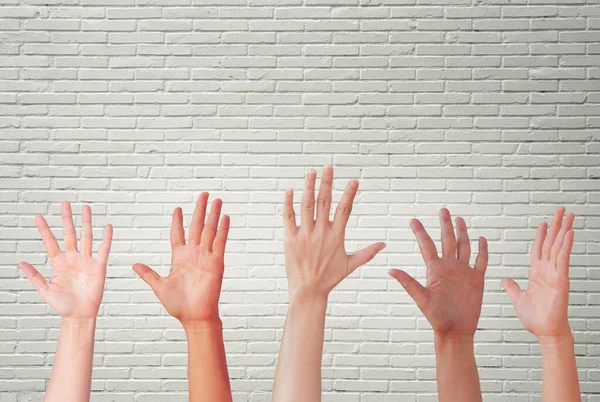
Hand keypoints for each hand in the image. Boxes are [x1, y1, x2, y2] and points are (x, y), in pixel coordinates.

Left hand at [18, 202, 112, 318]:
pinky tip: (107, 227)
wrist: (79, 314)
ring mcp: (86, 261)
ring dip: (86, 223)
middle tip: (65, 204)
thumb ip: (34, 275)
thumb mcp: (44, 290)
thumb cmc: (62, 305)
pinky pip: (103, 249)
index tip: (39, 217)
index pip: (50, 242)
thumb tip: (20, 263)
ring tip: (86, 208)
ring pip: (86, 237)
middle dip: (67, 219)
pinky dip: (106, 238)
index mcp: (59, 263)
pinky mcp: (98, 266)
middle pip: (69, 234)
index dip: (44, 230)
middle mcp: (73, 258)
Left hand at [133, 193, 228, 324]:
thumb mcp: (159, 286)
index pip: (179, 233)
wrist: (194, 317)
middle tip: (204, 194)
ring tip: (217, 200)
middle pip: (197, 226)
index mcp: (180, 257)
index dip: (178, 221)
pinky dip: (223, 230)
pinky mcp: (216, 263)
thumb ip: (148, 274)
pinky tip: (225, 217)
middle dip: (200, 209)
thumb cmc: (178, 305)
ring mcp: (206, 257)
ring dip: (213, 215)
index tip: (177, 208)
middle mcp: (194, 254)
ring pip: (210, 231)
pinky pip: (220, 243)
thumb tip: (134, 264)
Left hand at [282, 165, 385, 298]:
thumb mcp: (350, 265)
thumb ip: (367, 253)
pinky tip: (290, 190)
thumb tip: (384, 244)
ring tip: (311, 172)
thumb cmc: (329, 278)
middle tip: (328, 167)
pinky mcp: (290, 239)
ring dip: (308, 187)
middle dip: (327, 183)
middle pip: (324, 202)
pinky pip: (288, 217)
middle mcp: (321, 233)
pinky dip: (288, 203)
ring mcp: (305, 235)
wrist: (308, 291)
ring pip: (306, 206)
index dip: (349, 194)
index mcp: (336, 237)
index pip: (345, 210)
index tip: (354, 181)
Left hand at [389, 209, 487, 337]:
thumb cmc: (436, 318)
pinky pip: (481, 261)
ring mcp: (463, 272)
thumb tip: (390, 270)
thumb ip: (408, 283)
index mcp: (435, 270)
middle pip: (447, 241)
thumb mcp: (421, 299)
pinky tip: (482, 239)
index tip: (413, 220)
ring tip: (459, 219)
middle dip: (445, 225)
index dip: (420, 232)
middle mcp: (449, 267)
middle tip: (443, 210)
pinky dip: (482, 250)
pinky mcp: (476, 280)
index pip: (427, 245)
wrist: (455, 331)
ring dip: (462, 233)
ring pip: (463, 247)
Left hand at [501, 207, 574, 340]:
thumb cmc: (535, 319)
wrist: (545, 332)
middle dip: (557, 226)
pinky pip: (563, 259)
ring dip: (564, 230)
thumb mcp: (518, 299)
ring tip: (569, 215)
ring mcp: (556, 274)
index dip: (541, 235)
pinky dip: (566, 246)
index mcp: (537, 273)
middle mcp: (547, 270)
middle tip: (562, 210)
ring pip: (559, 247)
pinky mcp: (561, 280)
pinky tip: (569, 234)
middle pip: (552, 243)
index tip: (544, 223)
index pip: (539, 249)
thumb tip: (505, 280)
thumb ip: (512, 288)